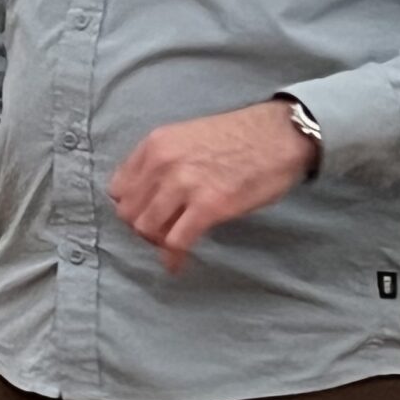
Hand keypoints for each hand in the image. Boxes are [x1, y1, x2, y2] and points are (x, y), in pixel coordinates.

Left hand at [109, 101, 318, 274]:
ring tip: (172, 245)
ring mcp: (184, 185)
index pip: (119, 189)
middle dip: (142, 227)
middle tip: (161, 232)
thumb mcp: (186, 137)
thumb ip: (163, 161)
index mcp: (154, 145)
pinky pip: (176, 242)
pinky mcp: (209, 207)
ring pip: (147, 229)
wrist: (280, 134)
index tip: (146, 213)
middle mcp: (162, 164)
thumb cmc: (239, 136)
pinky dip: (174, 257)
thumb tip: (149, 193)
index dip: (131, 205)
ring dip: (157, 242)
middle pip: (129, 212)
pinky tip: (178, 264)